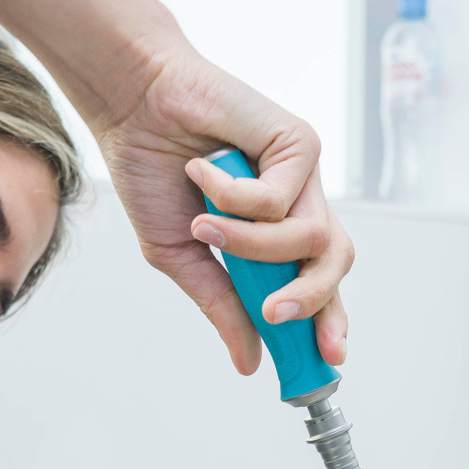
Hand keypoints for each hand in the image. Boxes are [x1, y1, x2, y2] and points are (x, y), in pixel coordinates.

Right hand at [92, 47, 353, 374]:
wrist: (133, 107)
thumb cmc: (152, 173)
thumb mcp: (181, 256)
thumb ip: (220, 304)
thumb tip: (248, 362)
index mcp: (276, 234)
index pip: (317, 282)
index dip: (328, 320)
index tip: (327, 359)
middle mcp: (298, 204)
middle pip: (334, 262)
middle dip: (311, 299)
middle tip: (274, 315)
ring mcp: (302, 174)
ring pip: (310, 237)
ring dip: (253, 245)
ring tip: (206, 228)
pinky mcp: (299, 142)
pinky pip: (281, 198)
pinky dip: (235, 197)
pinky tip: (202, 172)